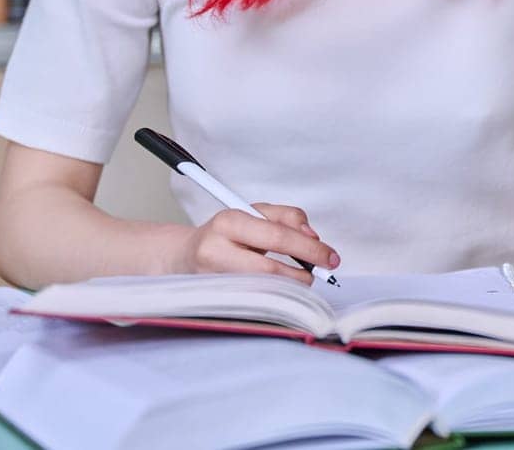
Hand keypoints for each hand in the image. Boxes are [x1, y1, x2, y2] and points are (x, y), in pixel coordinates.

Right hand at [167, 203, 339, 283]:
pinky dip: (275, 297)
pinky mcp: (214, 300)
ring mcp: (212, 279)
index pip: (277, 236)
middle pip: (271, 270)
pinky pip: (254, 301)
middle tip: (322, 273)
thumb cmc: (227, 233)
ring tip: (301, 279)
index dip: (309, 249)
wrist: (183, 256)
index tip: (330, 257)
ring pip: (264, 290)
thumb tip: (312, 237)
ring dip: (291, 287)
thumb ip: (287, 217)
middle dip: (303, 274)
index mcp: (228, 222)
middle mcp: (216, 251)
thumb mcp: (254, 212)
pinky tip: (283, 291)